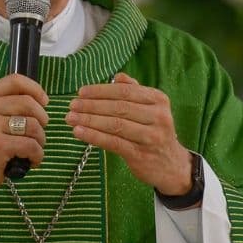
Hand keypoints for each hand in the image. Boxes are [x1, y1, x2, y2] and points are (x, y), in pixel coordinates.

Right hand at [0, 74, 49, 213]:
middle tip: (39, 133)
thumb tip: (41, 100)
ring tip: (34, 150)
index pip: (15, 80)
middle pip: (28, 103)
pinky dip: (37, 155)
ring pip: (33, 126)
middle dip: (42, 119)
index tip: (44, 102)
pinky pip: (31, 145)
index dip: (35, 89)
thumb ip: (10, 106)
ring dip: (40, 140)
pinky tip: (31, 161)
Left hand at [66, 72, 193, 198]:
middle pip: (119, 107)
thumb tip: (118, 76)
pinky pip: (113, 142)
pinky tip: (79, 132)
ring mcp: (150, 136)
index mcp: (158, 100)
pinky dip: (93, 136)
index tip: (81, 92)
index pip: (125, 91)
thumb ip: (136, 91)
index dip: (101, 90)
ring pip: (115, 125)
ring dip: (89, 120)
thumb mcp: (152, 109)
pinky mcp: (140, 154)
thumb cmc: (155, 133)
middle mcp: (157, 116)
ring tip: (71, 118)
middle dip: (91, 105)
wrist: (171, 165)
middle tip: (72, 105)